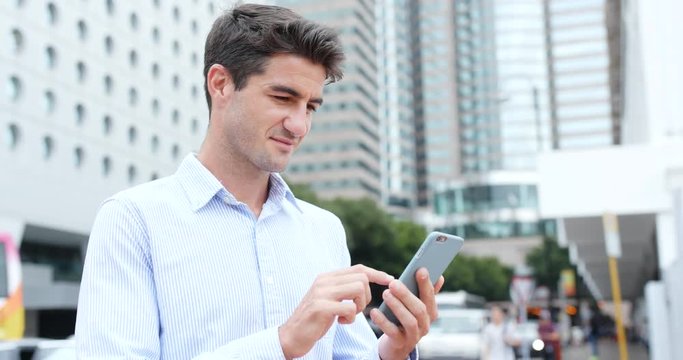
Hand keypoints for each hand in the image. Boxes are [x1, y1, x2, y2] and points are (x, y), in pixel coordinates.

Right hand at [278, 264, 393, 358]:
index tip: (391, 280)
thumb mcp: (329, 299)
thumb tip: (365, 281)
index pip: (358, 269)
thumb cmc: (315, 319)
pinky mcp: (321, 307)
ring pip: (358, 288)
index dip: (377, 274)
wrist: (292, 335)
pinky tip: (341, 323)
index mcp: (327, 277)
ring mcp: (321, 293)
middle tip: (357, 309)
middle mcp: (324, 281)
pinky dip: (351, 317)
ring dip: (360, 306)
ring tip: (349, 316)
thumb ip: (342, 288)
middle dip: (366, 296)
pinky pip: (350, 307)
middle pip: (362, 278)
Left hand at [370, 268, 443, 359]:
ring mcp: (414, 335)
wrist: (396, 345)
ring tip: (385, 294)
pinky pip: (393, 332)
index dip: (426, 284)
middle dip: (407, 295)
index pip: (430, 297)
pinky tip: (374, 311)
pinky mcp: (400, 343)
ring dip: (397, 306)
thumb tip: (440, 277)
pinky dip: (383, 321)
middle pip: (420, 309)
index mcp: (430, 313)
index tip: (420, 270)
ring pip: (409, 320)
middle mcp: (425, 324)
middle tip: (393, 283)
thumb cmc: (405, 319)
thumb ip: (425, 293)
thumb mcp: (416, 306)